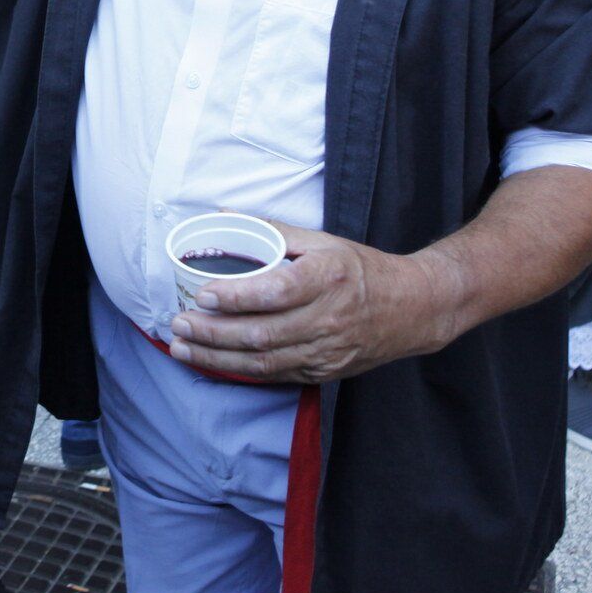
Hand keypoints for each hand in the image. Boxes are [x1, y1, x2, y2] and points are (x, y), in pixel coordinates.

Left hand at [165, 221, 457, 383]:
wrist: (413, 309)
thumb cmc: (361, 269)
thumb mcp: (323, 241)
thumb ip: (272, 231)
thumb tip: (222, 216)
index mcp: (328, 279)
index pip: (276, 292)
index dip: (237, 296)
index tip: (204, 294)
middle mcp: (328, 318)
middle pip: (263, 333)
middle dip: (213, 332)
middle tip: (178, 322)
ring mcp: (326, 351)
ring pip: (264, 361)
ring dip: (217, 356)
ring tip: (181, 345)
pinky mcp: (323, 372)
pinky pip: (275, 376)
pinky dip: (239, 371)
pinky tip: (211, 361)